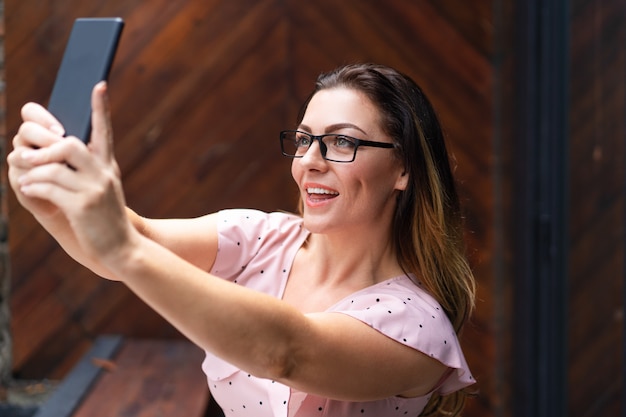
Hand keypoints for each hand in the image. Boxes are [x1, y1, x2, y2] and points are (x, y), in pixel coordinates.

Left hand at [11, 82, 137, 266]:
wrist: (122, 248)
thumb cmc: (106, 219)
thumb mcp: (102, 190)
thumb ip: (85, 171)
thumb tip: (58, 151)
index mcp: (108, 166)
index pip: (104, 130)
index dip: (100, 108)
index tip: (99, 85)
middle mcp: (103, 174)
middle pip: (69, 144)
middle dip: (43, 148)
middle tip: (26, 156)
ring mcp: (94, 190)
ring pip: (53, 168)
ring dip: (32, 172)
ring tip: (25, 180)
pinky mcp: (81, 207)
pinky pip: (48, 188)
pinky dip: (33, 188)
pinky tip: (30, 191)